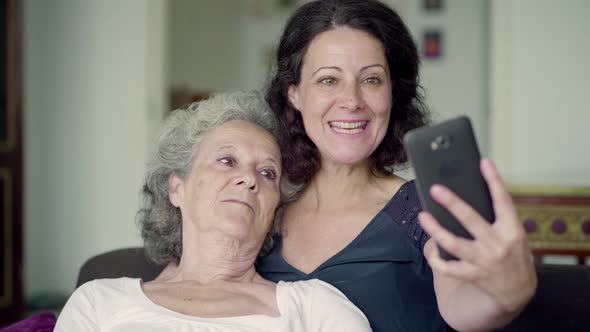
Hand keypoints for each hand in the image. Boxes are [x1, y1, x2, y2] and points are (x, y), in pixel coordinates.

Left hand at [419, 159, 536, 313]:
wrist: (518, 290)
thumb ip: (496, 216)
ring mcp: (484, 261)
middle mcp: (498, 245)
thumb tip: (465, 193)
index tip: (484, 162)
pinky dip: (436, 258)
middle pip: (472, 220)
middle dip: (453, 204)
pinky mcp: (472, 274)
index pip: (503, 201)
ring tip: (423, 216)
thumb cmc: (511, 253)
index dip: (494, 181)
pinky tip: (430, 248)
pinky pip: (448, 267)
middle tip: (436, 189)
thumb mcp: (512, 233)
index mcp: (512, 230)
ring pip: (454, 244)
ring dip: (436, 230)